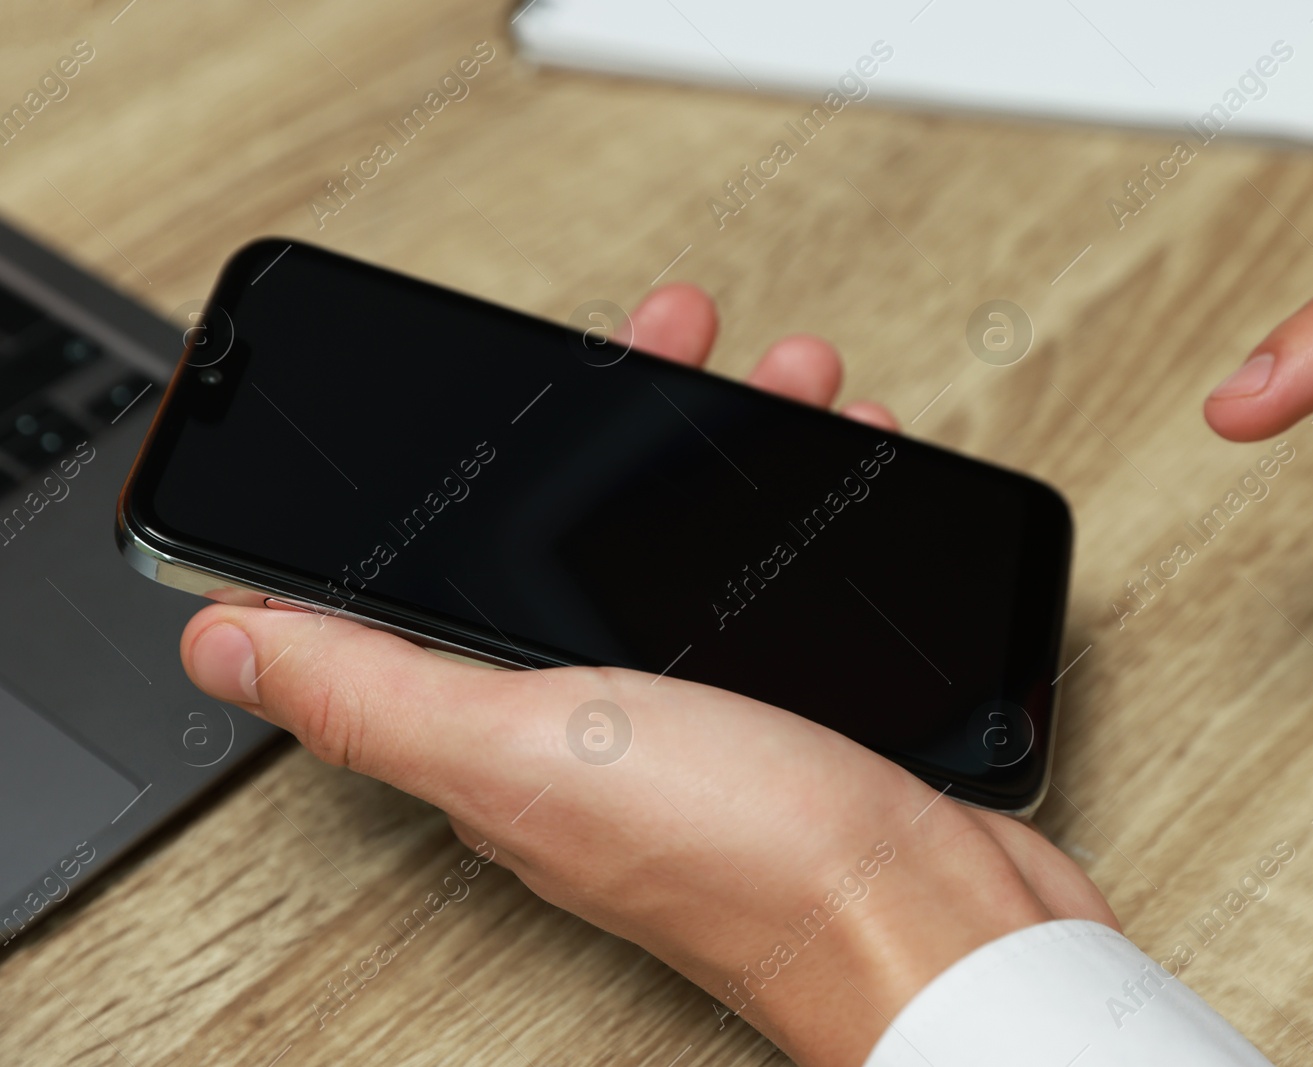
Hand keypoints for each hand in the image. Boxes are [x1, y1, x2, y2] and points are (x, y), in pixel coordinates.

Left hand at [181, 284, 1114, 1066]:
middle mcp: (596, 720)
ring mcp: (698, 713)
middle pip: (583, 537)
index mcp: (512, 725)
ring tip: (789, 383)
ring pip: (689, 549)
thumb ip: (376, 691)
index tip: (519, 366)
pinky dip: (799, 514)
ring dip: (727, 449)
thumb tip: (222, 643)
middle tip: (679, 335)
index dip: (476, 462)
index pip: (454, 570)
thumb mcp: (534, 748)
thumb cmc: (750, 858)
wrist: (932, 925)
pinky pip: (770, 586)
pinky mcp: (788, 713)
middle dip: (631, 419)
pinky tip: (836, 479)